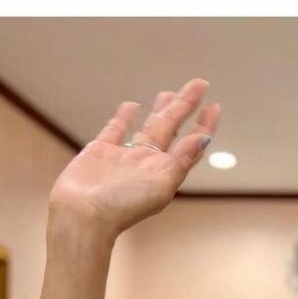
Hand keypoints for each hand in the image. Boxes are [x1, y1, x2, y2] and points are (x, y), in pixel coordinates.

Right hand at [48, 78, 220, 237]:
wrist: (83, 214)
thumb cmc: (123, 205)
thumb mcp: (161, 182)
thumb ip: (182, 159)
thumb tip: (204, 138)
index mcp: (166, 171)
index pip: (191, 144)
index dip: (203, 125)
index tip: (215, 105)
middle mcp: (148, 162)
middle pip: (171, 128)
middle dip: (185, 106)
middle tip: (198, 84)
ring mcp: (125, 156)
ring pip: (148, 127)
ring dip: (160, 111)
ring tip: (169, 94)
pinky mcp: (101, 151)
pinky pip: (116, 130)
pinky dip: (124, 118)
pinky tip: (131, 105)